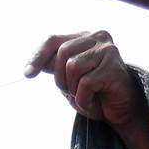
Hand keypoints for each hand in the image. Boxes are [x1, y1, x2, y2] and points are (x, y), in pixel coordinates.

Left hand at [24, 31, 143, 128]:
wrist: (121, 111)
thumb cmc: (95, 95)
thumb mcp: (69, 80)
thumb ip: (55, 67)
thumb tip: (33, 64)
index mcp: (84, 37)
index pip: (53, 40)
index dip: (38, 56)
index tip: (27, 73)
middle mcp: (98, 37)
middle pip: (62, 54)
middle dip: (60, 79)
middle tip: (71, 93)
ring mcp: (108, 50)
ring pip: (73, 67)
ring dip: (73, 90)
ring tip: (84, 97)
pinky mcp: (114, 68)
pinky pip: (86, 84)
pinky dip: (83, 100)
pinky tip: (92, 104)